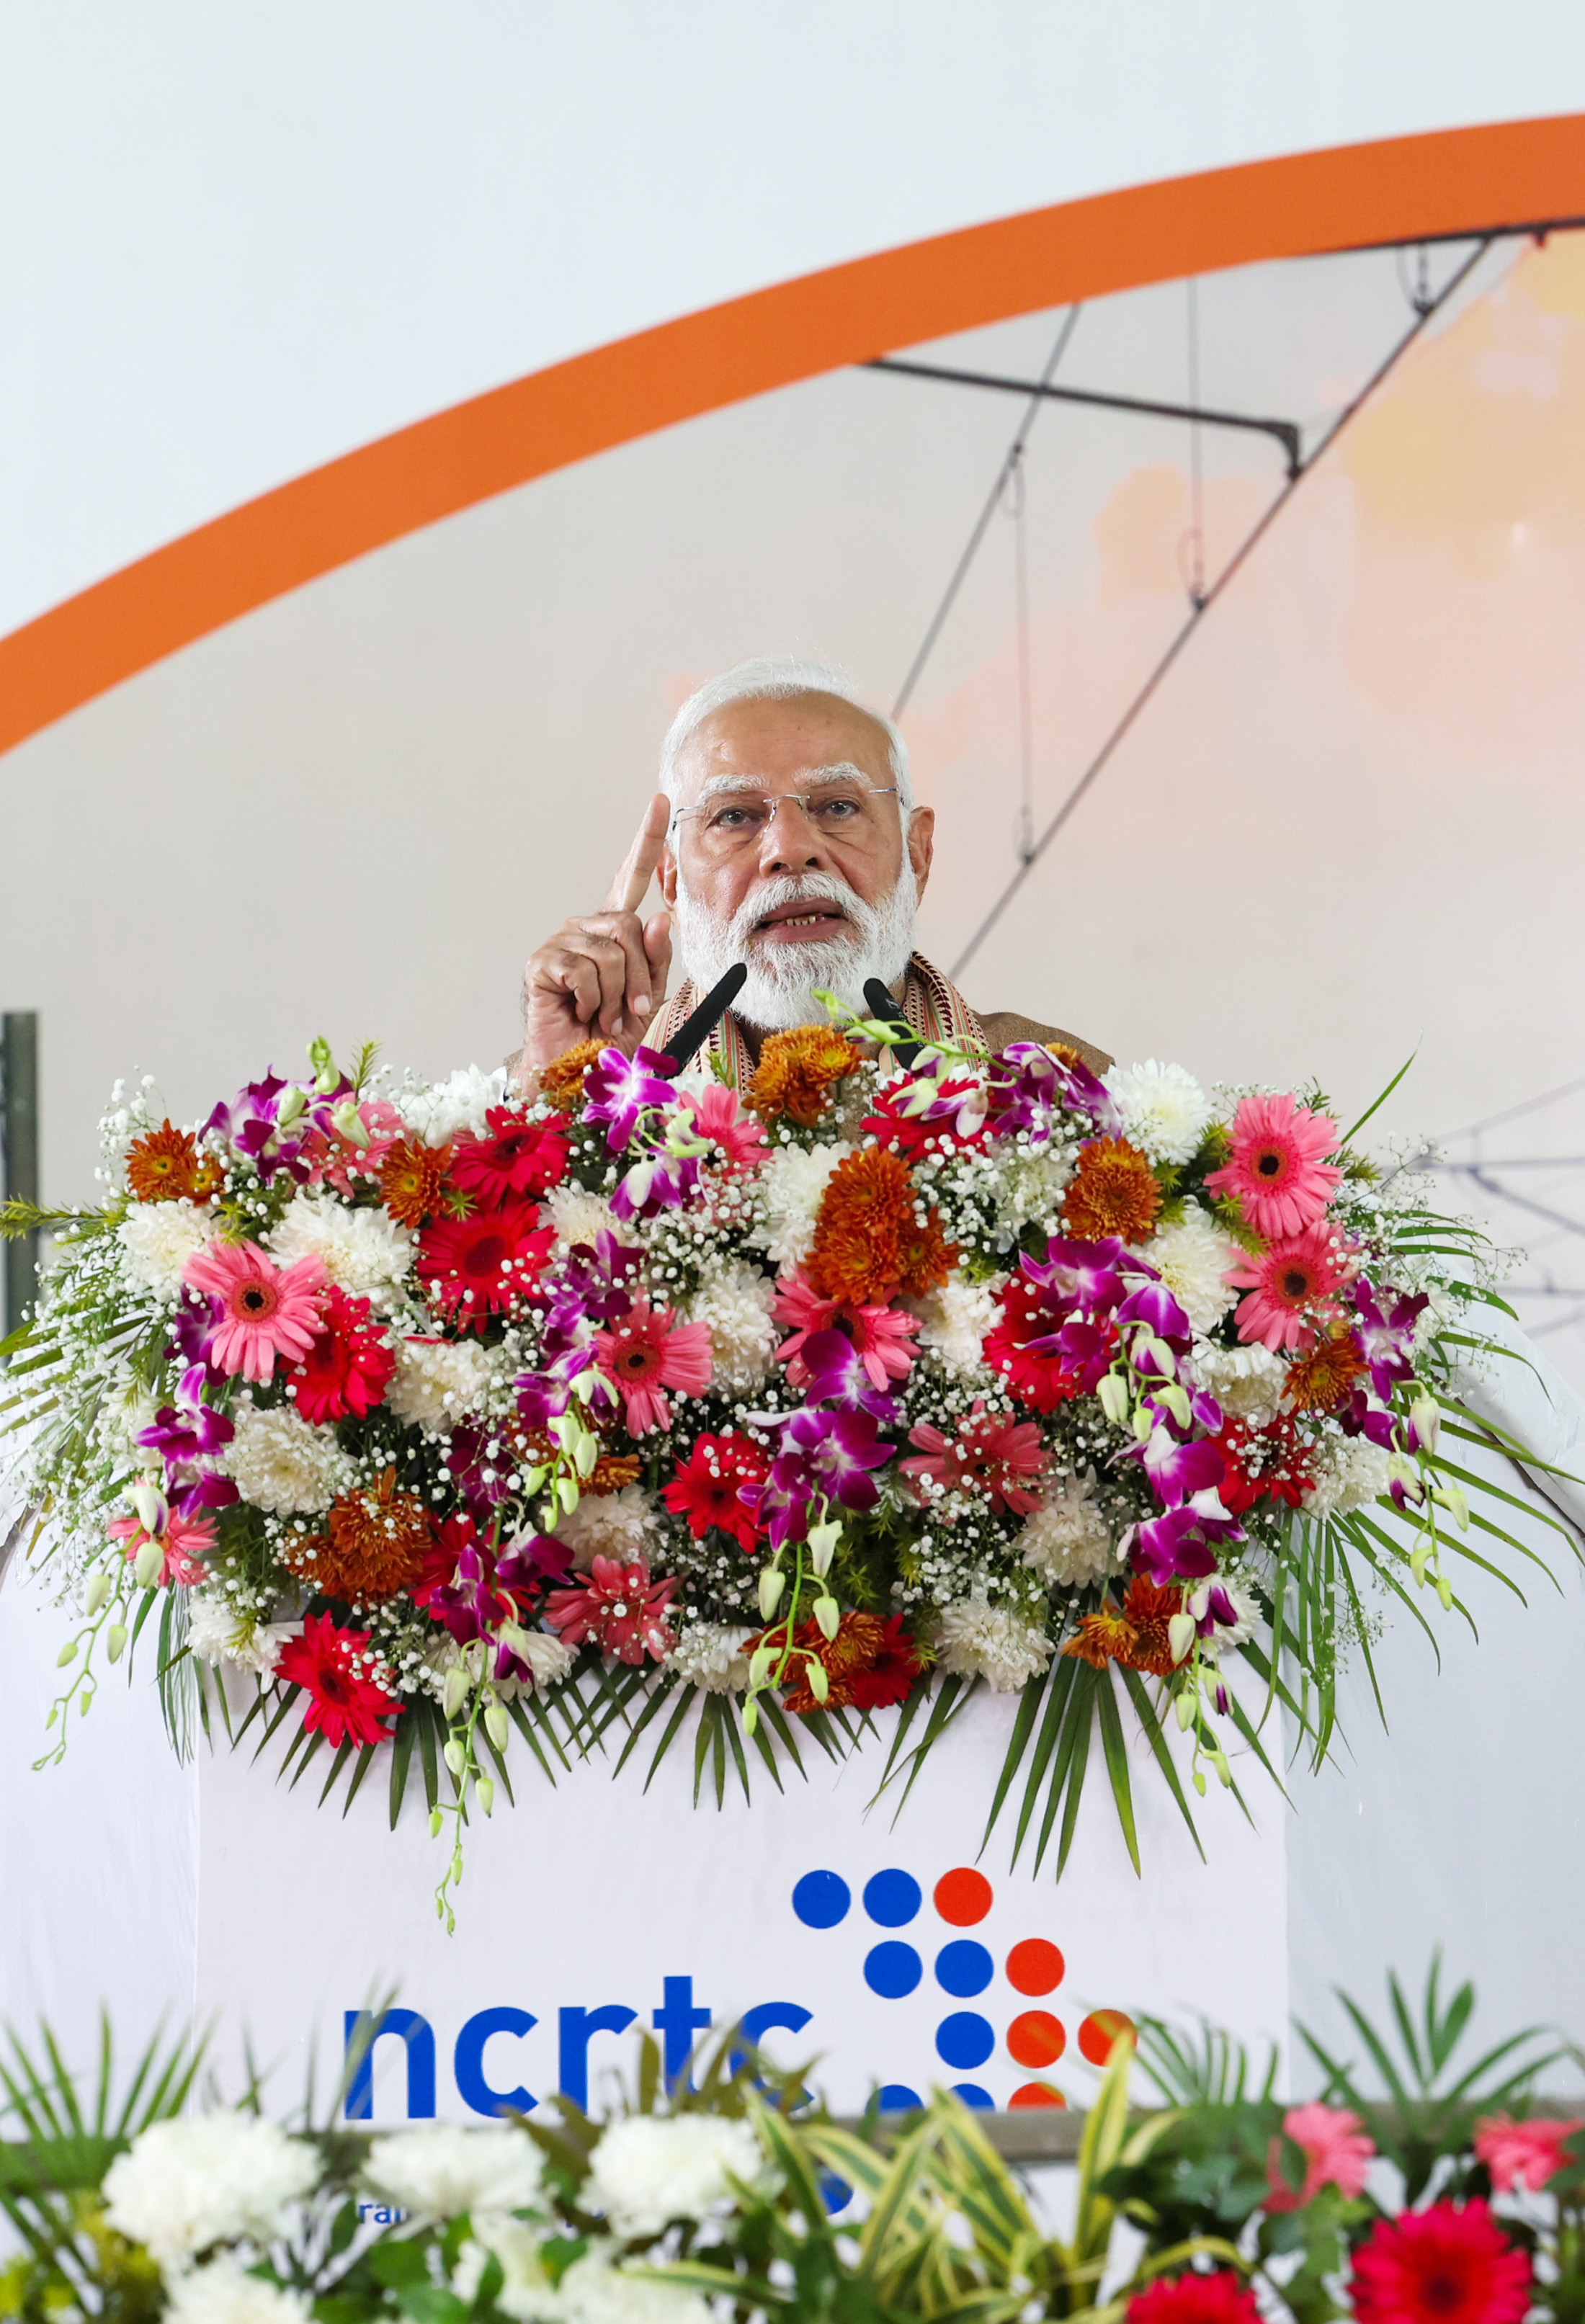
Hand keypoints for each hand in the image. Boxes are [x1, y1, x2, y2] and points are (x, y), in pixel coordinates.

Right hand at [516, 792, 673, 1077]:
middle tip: (630, 1010)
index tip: (662, 802)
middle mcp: (587, 928)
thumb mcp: (648, 997)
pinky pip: (585, 970)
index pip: (633, 877)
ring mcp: (562, 942)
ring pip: (612, 952)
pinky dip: (594, 1000)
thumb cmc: (611, 1035)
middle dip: (639, 977)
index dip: (648, 840)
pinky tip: (581, 1011)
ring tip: (603, 1016)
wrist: (576, 1070)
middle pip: (631, 927)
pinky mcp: (542, 962)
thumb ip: (656, 961)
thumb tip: (661, 918)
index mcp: (615, 932)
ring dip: (617, 995)